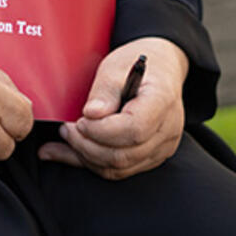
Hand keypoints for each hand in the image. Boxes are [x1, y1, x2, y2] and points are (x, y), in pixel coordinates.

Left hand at [37, 37, 187, 179]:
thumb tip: (91, 114)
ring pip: (120, 168)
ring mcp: (162, 147)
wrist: (162, 69)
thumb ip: (105, 91)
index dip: (103, 131)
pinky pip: (120, 170)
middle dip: (88, 146)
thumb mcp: (117, 66)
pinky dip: (93, 163)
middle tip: (66, 129)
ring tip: (67, 138)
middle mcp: (168, 129)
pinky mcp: (151, 157)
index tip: (81, 120)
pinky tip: (71, 153)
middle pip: (125, 154)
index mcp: (163, 100)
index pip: (135, 129)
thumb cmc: (139, 65)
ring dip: (87, 157)